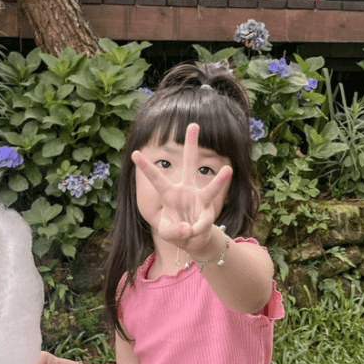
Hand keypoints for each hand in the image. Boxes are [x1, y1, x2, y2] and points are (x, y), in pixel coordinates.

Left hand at [131, 123, 232, 256]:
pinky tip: (193, 233)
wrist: (192, 240)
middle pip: (189, 163)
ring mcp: (199, 199)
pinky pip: (205, 221)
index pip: (156, 178)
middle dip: (192, 144)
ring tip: (228, 169)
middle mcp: (186, 190)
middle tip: (194, 123)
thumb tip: (189, 228)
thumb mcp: (167, 233)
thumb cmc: (176, 231)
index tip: (134, 152)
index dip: (145, 166)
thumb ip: (173, 231)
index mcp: (169, 193)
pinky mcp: (209, 212)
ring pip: (211, 187)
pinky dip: (197, 229)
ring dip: (219, 180)